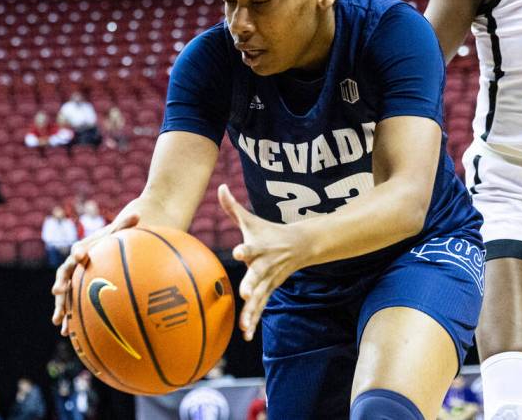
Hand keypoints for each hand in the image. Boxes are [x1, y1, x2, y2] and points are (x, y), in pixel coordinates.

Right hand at [51, 212, 139, 335]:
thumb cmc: (117, 238)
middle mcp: (74, 265)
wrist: (110, 247)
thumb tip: (139, 214)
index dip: (79, 252)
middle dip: (61, 283)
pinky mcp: (77, 293)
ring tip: (58, 321)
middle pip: (65, 274)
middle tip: (57, 291)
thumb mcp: (122, 231)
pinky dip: (68, 318)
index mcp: (84, 249)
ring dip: (60, 306)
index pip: (79, 249)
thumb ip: (126, 224)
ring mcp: (74, 280)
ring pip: (64, 294)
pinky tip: (66, 334)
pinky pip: (71, 306)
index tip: (81, 256)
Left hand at [218, 184, 306, 341]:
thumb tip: (220, 186)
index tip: (239, 252)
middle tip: (245, 293)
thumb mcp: (251, 219)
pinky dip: (254, 320)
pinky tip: (245, 335)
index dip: (245, 250)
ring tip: (244, 325)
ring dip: (253, 310)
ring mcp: (269, 280)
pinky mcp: (270, 290)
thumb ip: (232, 207)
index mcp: (260, 247)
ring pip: (261, 296)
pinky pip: (262, 307)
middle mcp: (266, 265)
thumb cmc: (269, 231)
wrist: (301, 245)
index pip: (252, 247)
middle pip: (258, 276)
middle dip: (252, 284)